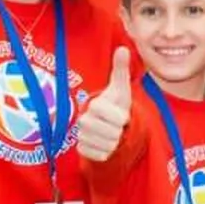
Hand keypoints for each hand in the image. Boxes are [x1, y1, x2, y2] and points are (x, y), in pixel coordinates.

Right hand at [76, 48, 132, 162]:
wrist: (104, 125)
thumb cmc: (114, 106)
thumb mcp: (121, 90)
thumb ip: (121, 70)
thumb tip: (123, 49)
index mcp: (95, 105)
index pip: (118, 119)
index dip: (123, 119)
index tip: (121, 115)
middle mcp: (84, 120)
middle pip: (113, 134)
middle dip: (119, 131)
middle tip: (115, 126)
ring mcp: (81, 135)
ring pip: (108, 145)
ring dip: (114, 142)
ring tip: (110, 133)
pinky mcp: (81, 149)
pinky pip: (101, 155)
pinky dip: (107, 152)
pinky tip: (104, 143)